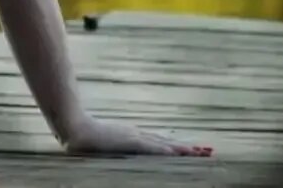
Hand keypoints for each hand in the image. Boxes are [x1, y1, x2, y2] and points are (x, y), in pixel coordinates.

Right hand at [65, 117, 212, 156]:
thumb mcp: (103, 145)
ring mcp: (133, 137)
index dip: (177, 147)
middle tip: (209, 151)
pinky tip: (178, 154)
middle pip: (167, 143)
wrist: (73, 129)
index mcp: (132, 137)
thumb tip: (114, 150)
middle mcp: (137, 135)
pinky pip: (151, 148)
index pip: (160, 143)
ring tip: (202, 152)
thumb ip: (112, 146)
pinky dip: (165, 151)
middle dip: (188, 148)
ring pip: (165, 145)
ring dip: (184, 149)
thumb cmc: (83, 138)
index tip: (194, 150)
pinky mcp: (129, 141)